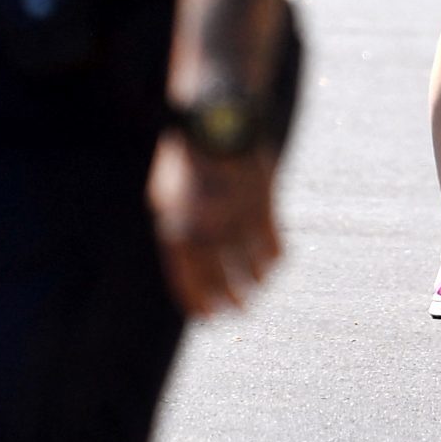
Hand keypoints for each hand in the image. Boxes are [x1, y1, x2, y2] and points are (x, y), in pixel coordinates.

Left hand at [148, 133, 281, 317]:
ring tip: (256, 288)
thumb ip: (176, 232)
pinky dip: (274, 258)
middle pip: (223, 279)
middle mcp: (207, 228)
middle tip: (241, 311)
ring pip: (253, 265)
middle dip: (233, 300)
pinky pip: (274, 245)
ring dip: (256, 281)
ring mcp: (237, 217)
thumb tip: (189, 267)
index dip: (199, 303)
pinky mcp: (264, 204)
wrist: (217, 123)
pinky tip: (272, 263)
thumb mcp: (165, 197)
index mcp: (176, 228)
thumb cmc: (186, 162)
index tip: (209, 318)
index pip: (188, 280)